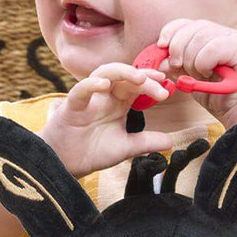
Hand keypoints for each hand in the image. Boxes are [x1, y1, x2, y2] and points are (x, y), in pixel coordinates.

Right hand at [39, 62, 173, 178]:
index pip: (137, 85)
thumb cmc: (92, 151)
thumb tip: (171, 142)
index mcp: (118, 103)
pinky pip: (80, 90)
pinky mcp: (71, 106)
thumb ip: (147, 142)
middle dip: (144, 79)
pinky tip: (105, 85)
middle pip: (125, 77)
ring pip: (104, 74)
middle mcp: (105, 96)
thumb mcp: (125, 147)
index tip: (168, 87)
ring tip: (139, 77)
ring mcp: (88, 98)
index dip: (152, 82)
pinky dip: (91, 84)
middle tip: (160, 88)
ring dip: (122, 72)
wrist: (65, 165)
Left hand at [156, 18, 236, 125]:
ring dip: (192, 60)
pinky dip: (204, 63)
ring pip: (200, 36)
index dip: (170, 32)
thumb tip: (162, 58)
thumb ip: (178, 67)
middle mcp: (222, 33)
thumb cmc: (218, 96)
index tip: (161, 47)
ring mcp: (233, 38)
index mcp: (209, 36)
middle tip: (179, 68)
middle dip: (178, 48)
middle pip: (191, 27)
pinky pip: (212, 48)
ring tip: (200, 75)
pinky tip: (209, 74)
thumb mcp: (191, 79)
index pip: (185, 23)